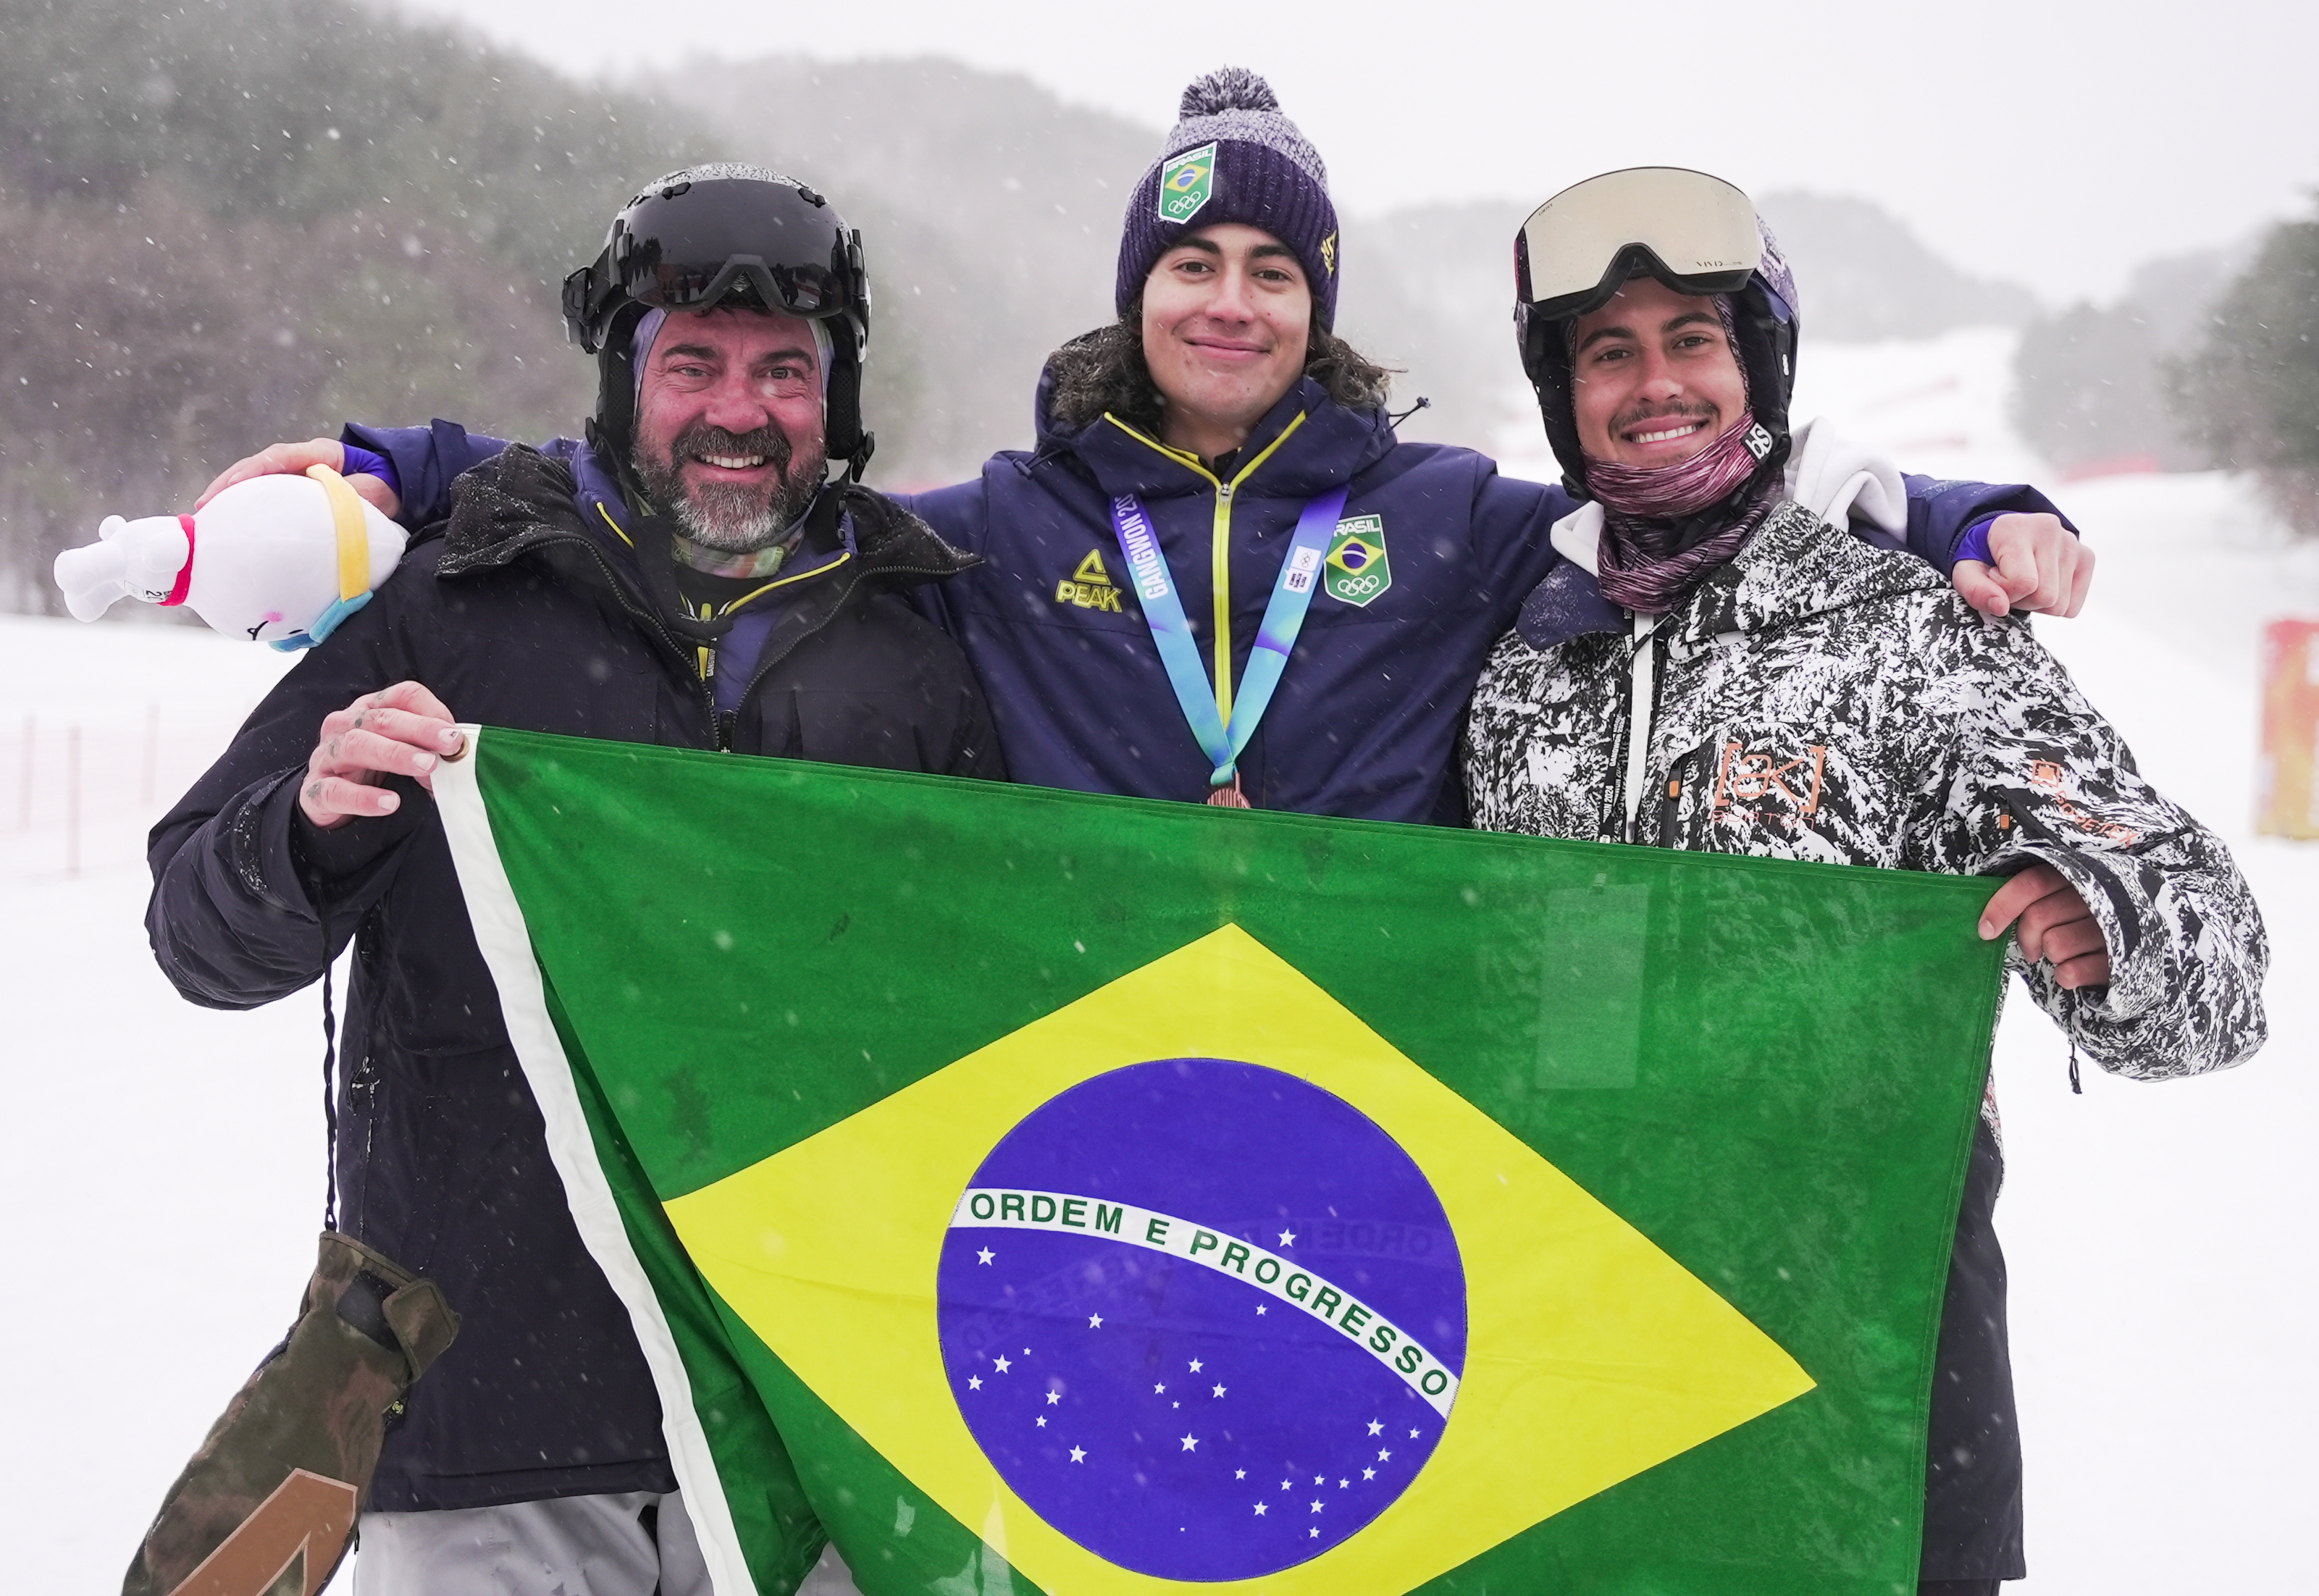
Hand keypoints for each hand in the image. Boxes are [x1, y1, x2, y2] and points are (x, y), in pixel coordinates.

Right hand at [197, 438, 401, 519]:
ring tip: (208, 514)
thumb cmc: (386, 485)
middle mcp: (304, 461)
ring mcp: (297, 475)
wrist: (398, 485)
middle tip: (205, 505)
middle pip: (259, 466)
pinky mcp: (296, 493)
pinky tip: (232, 523)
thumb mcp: (374, 490)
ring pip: (257, 480)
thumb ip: (353, 496)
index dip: (254, 471)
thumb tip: (331, 507)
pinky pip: (267, 496)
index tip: (233, 487)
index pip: (280, 457)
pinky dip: (247, 506)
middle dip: (229, 483)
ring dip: (232, 495)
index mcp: (321, 453)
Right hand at [300, 682, 463, 829]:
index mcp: (369, 711)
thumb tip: (453, 760)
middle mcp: (343, 726)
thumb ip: (428, 754)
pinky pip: (336, 790)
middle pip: (381, 718)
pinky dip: (363, 798)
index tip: (455, 733)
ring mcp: (326, 756)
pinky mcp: (315, 791)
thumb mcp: (403, 757)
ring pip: (356, 745)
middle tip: (450, 743)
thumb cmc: (373, 773)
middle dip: (420, 729)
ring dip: (395, 754)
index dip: (431, 710)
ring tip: (426, 766)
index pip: (402, 696)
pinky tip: (390, 803)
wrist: (328, 805)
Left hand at [1951, 512, 2093, 618]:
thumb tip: (2001, 607)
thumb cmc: (1981, 556)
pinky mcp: (2086, 557)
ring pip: (2060, 605)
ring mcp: (2072, 542)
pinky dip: (2054, 604)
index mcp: (2016, 528)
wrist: (1999, 537)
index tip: (1994, 576)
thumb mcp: (1965, 571)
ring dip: (2036, 603)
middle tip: (2008, 582)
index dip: (2004, 592)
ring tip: (2024, 580)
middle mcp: (2050, 530)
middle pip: (2046, 597)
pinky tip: (2041, 583)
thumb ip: (1975, 589)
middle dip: (2021, 600)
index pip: (2023, 583)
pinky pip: (2071, 607)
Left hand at [1980, 862, 2110, 987]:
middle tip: (2033, 949)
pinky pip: (2070, 972)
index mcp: (2078, 875)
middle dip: (2027, 939)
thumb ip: (2034, 898)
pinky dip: (2066, 976)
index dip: (2003, 906)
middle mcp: (2098, 896)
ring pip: (2054, 945)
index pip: (2032, 883)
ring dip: (2052, 956)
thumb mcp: (2065, 897)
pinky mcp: (2121, 959)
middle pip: (2037, 918)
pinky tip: (2081, 967)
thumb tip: (1988, 923)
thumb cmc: (2089, 917)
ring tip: (2067, 953)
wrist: (2149, 938)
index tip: (1985, 930)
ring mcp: (2113, 927)